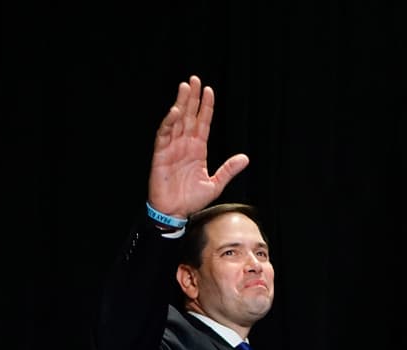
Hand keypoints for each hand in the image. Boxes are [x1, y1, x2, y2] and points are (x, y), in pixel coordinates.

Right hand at [147, 75, 248, 219]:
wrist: (174, 213)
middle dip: (192, 98)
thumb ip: (228, 170)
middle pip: (189, 116)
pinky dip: (169, 123)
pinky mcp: (161, 155)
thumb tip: (245, 158)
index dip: (206, 107)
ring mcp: (172, 148)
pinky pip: (164, 136)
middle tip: (194, 80)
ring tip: (184, 88)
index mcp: (198, 149)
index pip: (202, 123)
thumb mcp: (215, 184)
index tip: (209, 91)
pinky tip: (175, 112)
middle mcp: (185, 145)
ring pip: (177, 121)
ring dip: (180, 104)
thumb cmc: (191, 200)